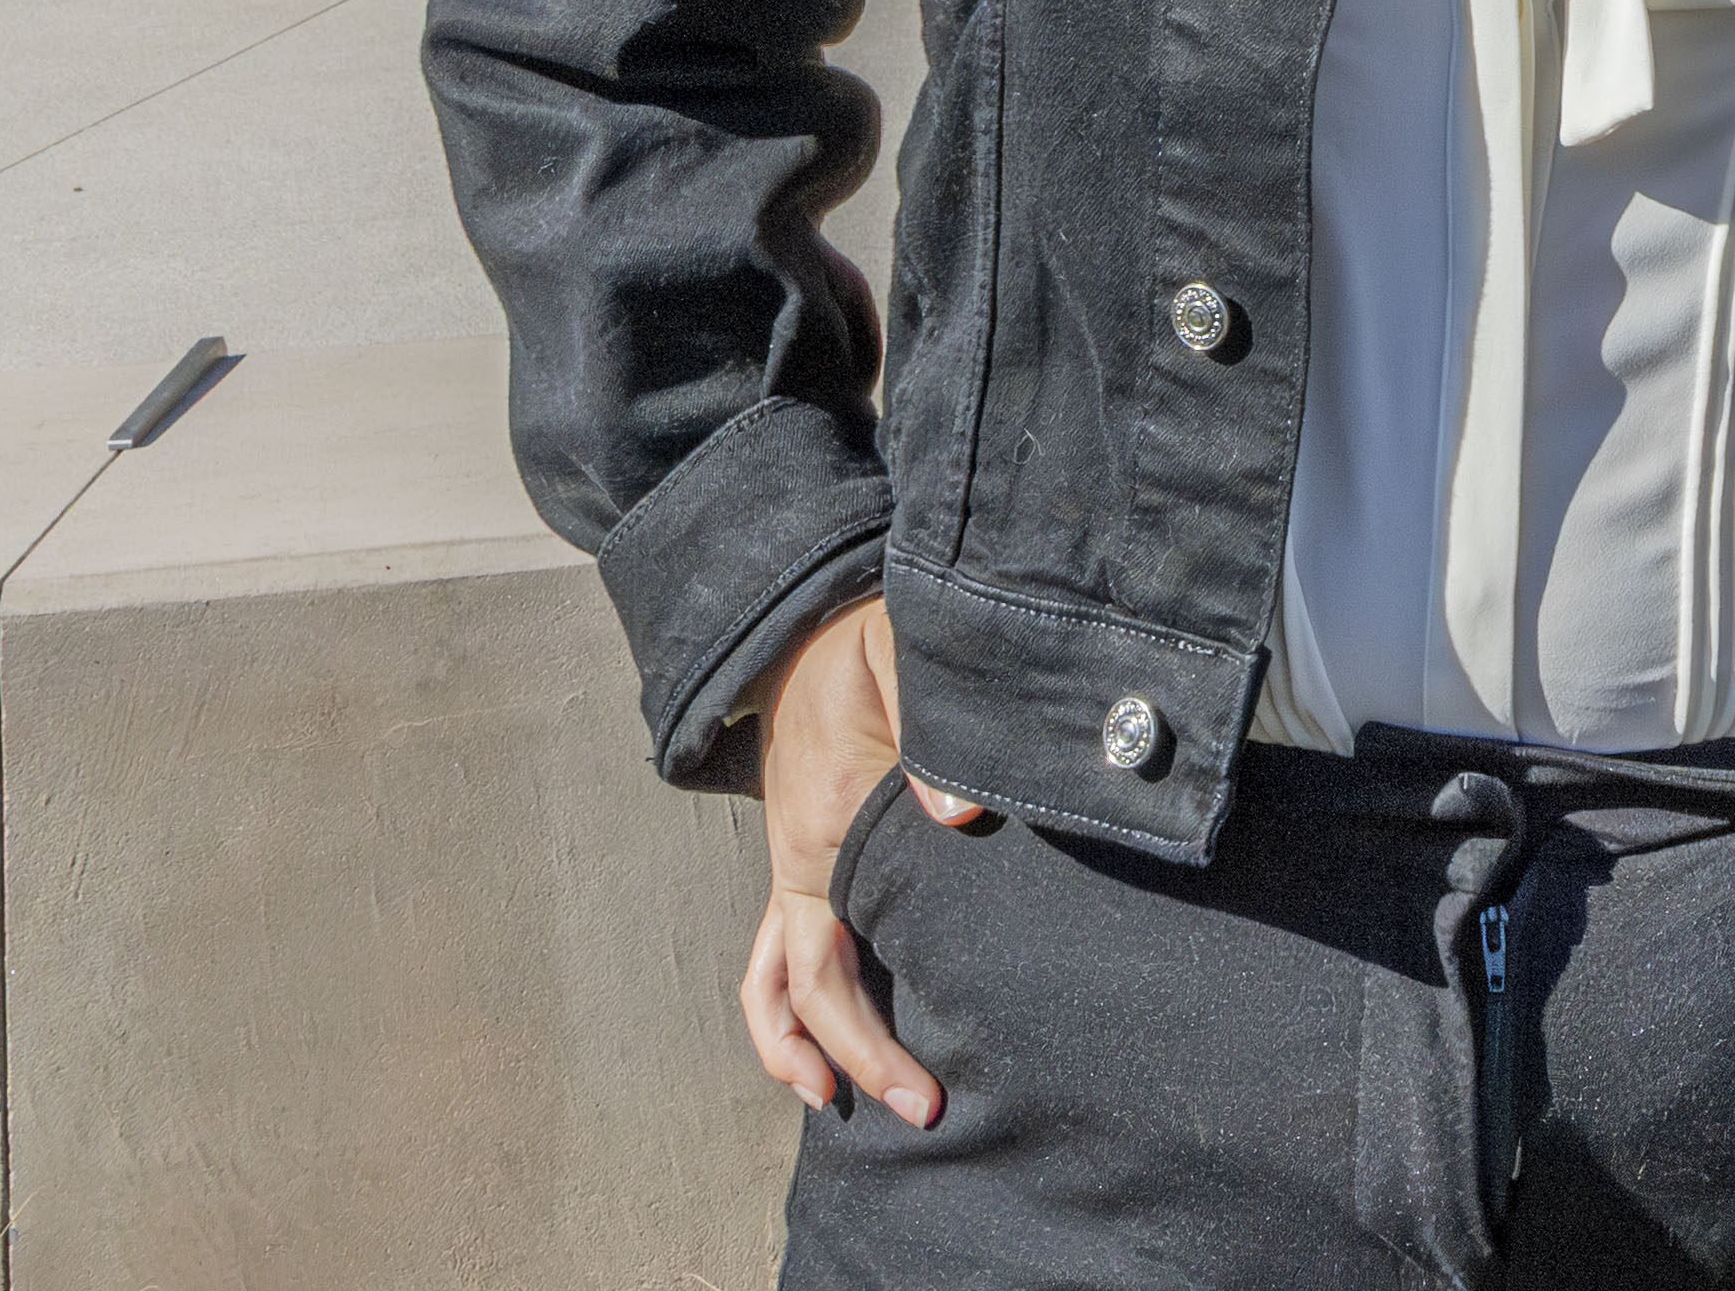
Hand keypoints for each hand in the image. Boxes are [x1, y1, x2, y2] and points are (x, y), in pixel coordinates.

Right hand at [741, 593, 981, 1125]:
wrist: (810, 625)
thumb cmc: (865, 642)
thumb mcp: (903, 655)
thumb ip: (935, 728)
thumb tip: (959, 816)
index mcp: (825, 829)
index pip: (834, 964)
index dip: (871, 1033)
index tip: (924, 1086)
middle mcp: (799, 863)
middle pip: (806, 990)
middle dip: (855, 1057)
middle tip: (921, 1110)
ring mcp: (795, 867)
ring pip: (775, 980)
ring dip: (804, 1046)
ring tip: (844, 1103)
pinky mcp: (803, 860)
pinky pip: (785, 949)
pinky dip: (796, 1006)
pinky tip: (831, 1044)